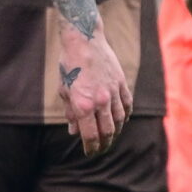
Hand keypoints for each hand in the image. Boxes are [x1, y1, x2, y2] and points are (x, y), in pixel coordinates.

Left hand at [56, 26, 131, 154]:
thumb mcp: (64, 90)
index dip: (90, 147)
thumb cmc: (69, 64)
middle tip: (101, 149)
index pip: (90, 135)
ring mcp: (113, 92)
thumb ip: (70, 112)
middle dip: (104, 144)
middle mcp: (100, 101)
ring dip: (116, 131)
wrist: (84, 39)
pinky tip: (123, 119)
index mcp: (83, 105)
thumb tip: (73, 131)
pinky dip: (126, 115)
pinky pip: (127, 104)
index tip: (90, 152)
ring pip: (119, 120)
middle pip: (107, 131)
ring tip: (111, 136)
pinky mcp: (121, 83)